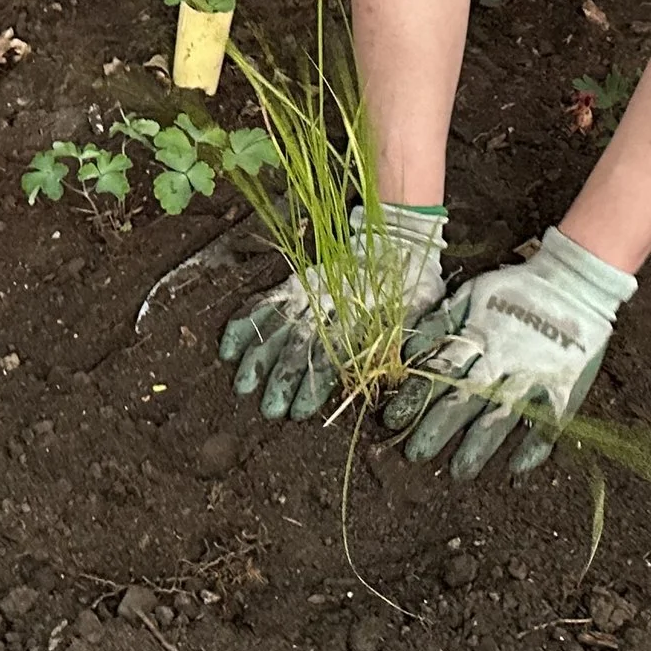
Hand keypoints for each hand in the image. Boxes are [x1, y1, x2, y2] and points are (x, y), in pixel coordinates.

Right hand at [218, 203, 446, 420]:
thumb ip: (408, 339)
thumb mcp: (420, 310)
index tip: (300, 410)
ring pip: (280, 325)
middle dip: (283, 379)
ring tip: (244, 387)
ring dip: (260, 358)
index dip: (314, 383)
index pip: (332, 352)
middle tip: (270, 409)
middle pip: (301, 343)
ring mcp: (310, 290)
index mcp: (362, 313)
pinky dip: (247, 323)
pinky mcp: (299, 282)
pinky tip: (229, 348)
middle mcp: (331, 302)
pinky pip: (267, 301)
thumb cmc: (411, 285)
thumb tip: (398, 373)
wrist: (396, 240)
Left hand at [382, 226, 635, 478]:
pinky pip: (550, 423)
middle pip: (465, 400)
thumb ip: (441, 322)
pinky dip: (534, 447)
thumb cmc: (515, 289)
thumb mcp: (472, 295)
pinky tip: (516, 468)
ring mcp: (535, 378)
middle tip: (416, 454)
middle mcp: (503, 362)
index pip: (440, 372)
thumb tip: (406, 351)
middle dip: (438, 428)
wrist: (573, 281)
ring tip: (460, 470)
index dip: (415, 396)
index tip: (391, 419)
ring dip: (479, 446)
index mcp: (479, 339)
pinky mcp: (563, 389)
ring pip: (502, 417)